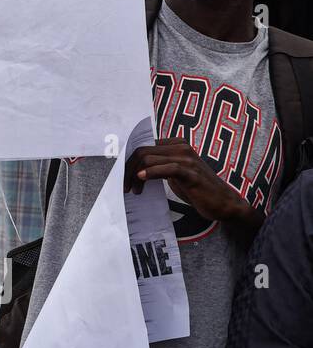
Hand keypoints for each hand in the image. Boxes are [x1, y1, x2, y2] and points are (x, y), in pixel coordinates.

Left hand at [125, 138, 259, 227]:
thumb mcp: (173, 173)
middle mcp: (181, 147)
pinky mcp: (191, 172)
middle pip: (142, 151)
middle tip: (126, 186)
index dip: (129, 162)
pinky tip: (141, 180)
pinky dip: (150, 173)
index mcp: (176, 144)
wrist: (222, 203)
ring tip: (134, 190)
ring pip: (148, 158)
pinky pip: (167, 168)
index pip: (143, 146)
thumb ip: (157, 165)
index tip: (124, 177)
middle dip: (128, 169)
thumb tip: (134, 167)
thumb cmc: (196, 188)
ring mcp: (187, 158)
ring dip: (135, 175)